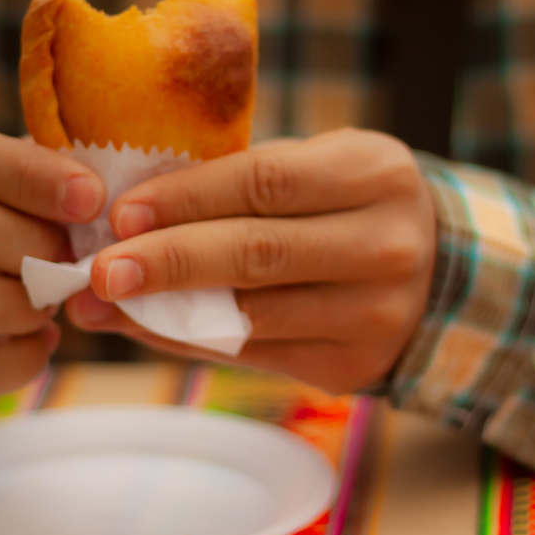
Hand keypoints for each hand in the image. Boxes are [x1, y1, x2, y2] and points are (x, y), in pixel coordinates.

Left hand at [65, 128, 434, 393]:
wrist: (437, 274)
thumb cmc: (353, 205)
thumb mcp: (325, 167)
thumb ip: (247, 183)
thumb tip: (134, 212)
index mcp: (377, 174)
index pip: (266, 182)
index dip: (188, 197)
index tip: (122, 212)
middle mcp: (385, 247)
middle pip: (257, 253)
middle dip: (167, 261)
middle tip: (97, 269)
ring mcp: (374, 316)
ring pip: (250, 316)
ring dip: (164, 312)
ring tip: (103, 303)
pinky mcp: (352, 367)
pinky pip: (253, 356)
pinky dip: (190, 342)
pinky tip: (146, 326)